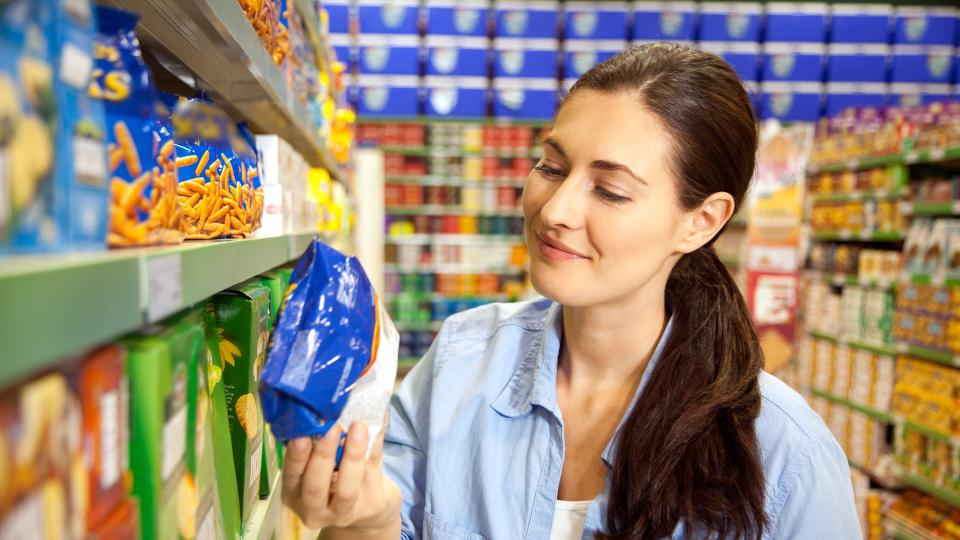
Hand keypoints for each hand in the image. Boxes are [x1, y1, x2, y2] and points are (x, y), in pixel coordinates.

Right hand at [281, 421, 401, 531]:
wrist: (367, 505)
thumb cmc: (336, 475)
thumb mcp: (319, 465)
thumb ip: (316, 444)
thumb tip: (322, 408)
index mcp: (295, 493)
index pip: (291, 475)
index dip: (296, 455)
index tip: (302, 432)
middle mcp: (314, 509)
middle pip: (315, 486)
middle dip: (323, 456)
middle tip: (332, 428)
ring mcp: (344, 512)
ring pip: (346, 489)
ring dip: (352, 455)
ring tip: (358, 426)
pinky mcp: (371, 507)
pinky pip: (373, 475)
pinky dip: (374, 449)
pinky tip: (375, 430)